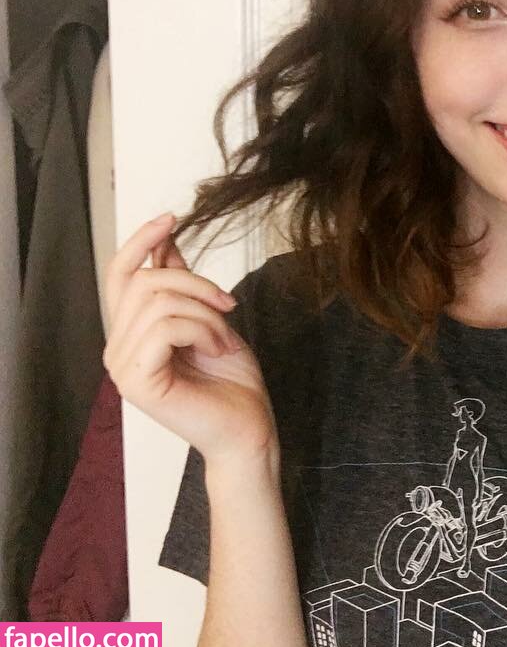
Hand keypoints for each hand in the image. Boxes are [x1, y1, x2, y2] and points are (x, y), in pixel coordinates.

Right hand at [102, 212, 277, 467]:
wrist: (249, 429)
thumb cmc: (233, 382)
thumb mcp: (210, 319)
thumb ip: (182, 286)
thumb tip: (166, 242)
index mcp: (131, 333)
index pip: (120, 275)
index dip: (140, 241)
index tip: (171, 217)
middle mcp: (117, 348)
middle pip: (144, 280)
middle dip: (195, 283)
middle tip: (229, 304)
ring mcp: (122, 367)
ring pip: (159, 301)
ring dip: (205, 312)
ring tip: (223, 338)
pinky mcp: (137, 382)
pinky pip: (166, 327)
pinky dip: (202, 330)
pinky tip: (216, 349)